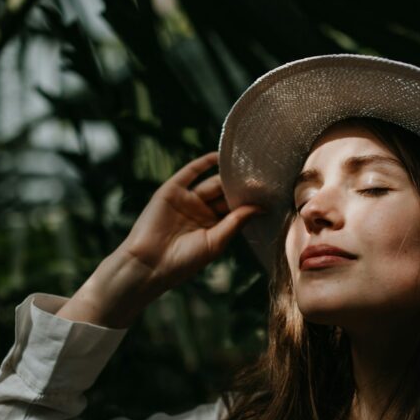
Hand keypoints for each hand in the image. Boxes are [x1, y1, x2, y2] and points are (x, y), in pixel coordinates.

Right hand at [57, 152, 261, 327]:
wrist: (148, 264)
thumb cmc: (183, 261)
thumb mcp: (216, 241)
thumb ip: (236, 221)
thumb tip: (261, 206)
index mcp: (213, 227)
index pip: (236, 209)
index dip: (251, 200)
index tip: (271, 191)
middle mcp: (201, 212)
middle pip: (226, 193)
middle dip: (242, 185)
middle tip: (263, 173)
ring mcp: (186, 200)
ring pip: (211, 182)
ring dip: (228, 174)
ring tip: (247, 162)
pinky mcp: (171, 191)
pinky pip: (190, 172)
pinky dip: (204, 163)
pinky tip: (220, 156)